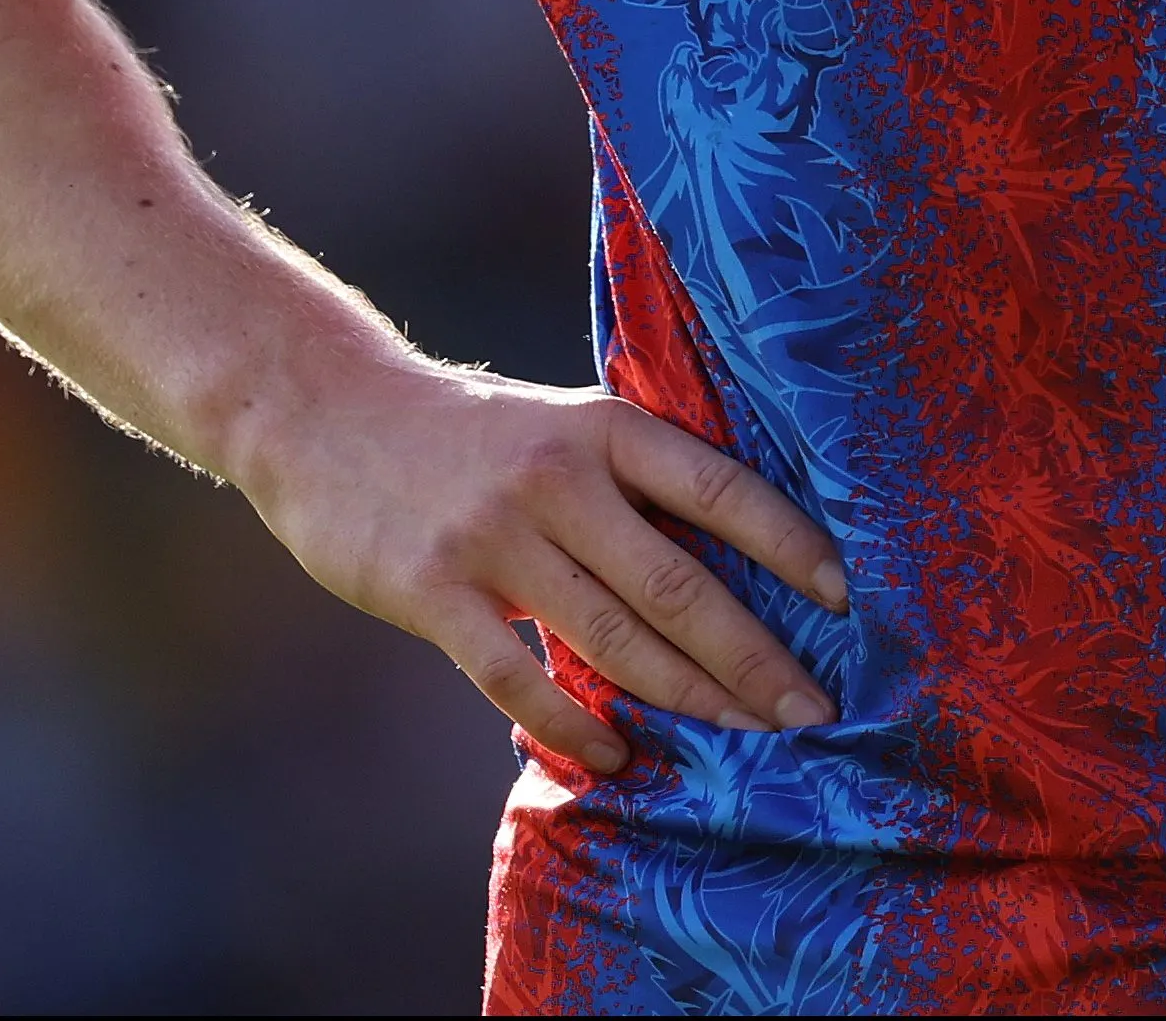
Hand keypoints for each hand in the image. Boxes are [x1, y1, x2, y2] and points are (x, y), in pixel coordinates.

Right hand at [234, 357, 851, 775]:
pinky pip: (518, 677)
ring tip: (746, 734)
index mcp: (600, 428)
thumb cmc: (464, 433)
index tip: (844, 599)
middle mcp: (556, 478)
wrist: (322, 411)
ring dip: (687, 696)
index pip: (719, 489)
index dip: (789, 546)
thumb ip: (628, 483)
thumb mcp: (556, 426)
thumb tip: (732, 566)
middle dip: (755, 655)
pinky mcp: (433, 591)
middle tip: (814, 708)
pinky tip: (619, 753)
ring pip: (611, 639)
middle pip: (679, 584)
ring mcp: (493, 536)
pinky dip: (576, 724)